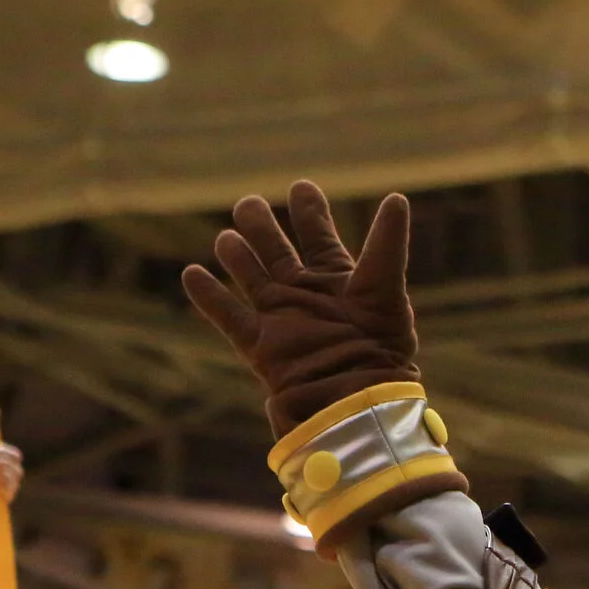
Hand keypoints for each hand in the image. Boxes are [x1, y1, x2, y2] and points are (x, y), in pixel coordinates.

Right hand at [181, 180, 420, 434]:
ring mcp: (282, 320)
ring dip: (238, 257)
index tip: (300, 187)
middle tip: (248, 204)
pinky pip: (229, 316)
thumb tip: (397, 197)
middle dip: (263, 228)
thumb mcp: (385, 288)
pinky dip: (209, 296)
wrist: (354, 401)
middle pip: (278, 253)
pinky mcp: (261, 346)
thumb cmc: (379, 349)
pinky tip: (191, 273)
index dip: (309, 212)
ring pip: (252, 279)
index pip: (319, 237)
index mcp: (340, 281)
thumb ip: (387, 243)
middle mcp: (308, 297)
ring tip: (226, 236)